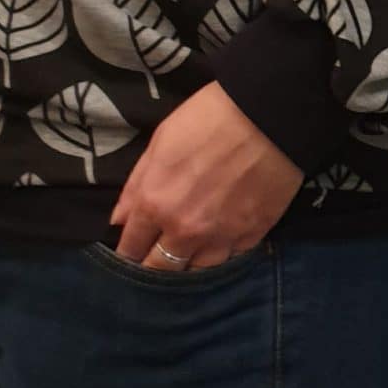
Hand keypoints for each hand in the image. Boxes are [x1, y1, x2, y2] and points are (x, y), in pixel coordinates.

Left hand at [109, 82, 303, 269]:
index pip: (131, 247)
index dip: (128, 251)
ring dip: (189, 263)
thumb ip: (136, 185)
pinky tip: (219, 240)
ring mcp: (220, 238)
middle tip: (156, 257)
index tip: (131, 251)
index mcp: (155, 204)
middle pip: (160, 269)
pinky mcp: (251, 238)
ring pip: (196, 271)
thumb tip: (119, 220)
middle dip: (154, 266)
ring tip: (189, 252)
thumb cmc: (209, 118)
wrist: (268, 116)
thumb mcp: (160, 141)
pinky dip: (221, 253)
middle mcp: (184, 231)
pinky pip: (229, 259)